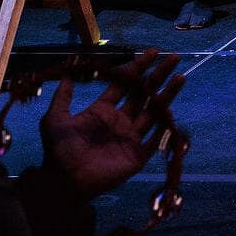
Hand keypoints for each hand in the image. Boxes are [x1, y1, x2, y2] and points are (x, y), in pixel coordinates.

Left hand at [41, 49, 183, 200]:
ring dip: (167, 95)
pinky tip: (171, 112)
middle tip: (173, 58)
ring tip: (181, 77)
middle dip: (158, 75)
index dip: (137, 67)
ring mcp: (130, 137)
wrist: (64, 182)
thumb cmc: (60, 151)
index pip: (124, 84)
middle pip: (143, 93)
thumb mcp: (55, 120)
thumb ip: (62, 98)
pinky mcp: (137, 155)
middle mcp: (120, 120)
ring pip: (153, 112)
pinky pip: (154, 139)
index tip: (151, 52)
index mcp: (102, 110)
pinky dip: (163, 127)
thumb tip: (67, 73)